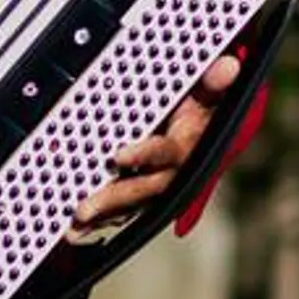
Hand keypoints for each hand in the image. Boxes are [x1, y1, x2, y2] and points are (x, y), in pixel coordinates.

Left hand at [70, 53, 241, 237]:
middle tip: (83, 208)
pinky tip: (72, 233)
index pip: (164, 153)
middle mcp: (171, 175)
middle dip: (112, 199)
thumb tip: (228, 65)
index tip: (118, 155)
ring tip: (70, 229)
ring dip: (100, 218)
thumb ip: (213, 83)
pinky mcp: (142, 196)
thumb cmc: (201, 111)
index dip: (143, 154)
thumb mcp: (209, 94)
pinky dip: (98, 223)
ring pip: (127, 206)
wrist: (208, 136)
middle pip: (141, 190)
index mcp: (185, 149)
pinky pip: (120, 212)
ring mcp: (155, 188)